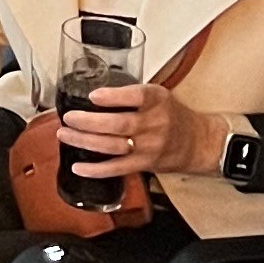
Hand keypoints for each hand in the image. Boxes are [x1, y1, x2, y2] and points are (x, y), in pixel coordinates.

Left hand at [59, 84, 220, 180]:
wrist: (198, 142)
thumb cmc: (172, 115)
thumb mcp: (158, 95)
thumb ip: (131, 94)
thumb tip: (93, 93)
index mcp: (157, 100)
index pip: (136, 96)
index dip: (113, 97)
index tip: (93, 95)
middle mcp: (154, 123)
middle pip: (119, 124)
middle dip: (89, 121)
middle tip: (68, 117)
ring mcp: (149, 146)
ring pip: (113, 146)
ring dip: (85, 141)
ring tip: (65, 135)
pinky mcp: (144, 164)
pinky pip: (117, 169)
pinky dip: (96, 170)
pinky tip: (78, 167)